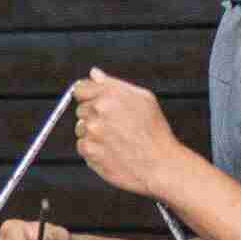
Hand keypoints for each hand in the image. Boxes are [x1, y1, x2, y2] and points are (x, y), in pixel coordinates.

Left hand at [71, 67, 186, 198]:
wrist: (160, 165)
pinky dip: (93, 149)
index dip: (88, 96)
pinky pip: (82, 146)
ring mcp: (91, 132)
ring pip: (81, 128)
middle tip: (116, 126)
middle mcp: (98, 111)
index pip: (80, 89)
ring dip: (93, 133)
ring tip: (116, 140)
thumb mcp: (144, 99)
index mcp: (110, 95)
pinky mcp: (88, 150)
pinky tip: (112, 150)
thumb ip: (114, 84)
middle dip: (94, 115)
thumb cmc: (155, 132)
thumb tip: (94, 73)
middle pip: (81, 109)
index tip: (96, 103)